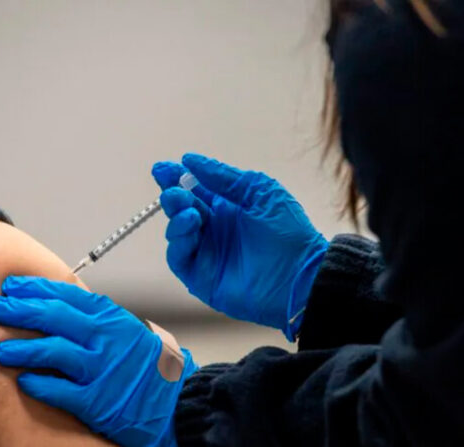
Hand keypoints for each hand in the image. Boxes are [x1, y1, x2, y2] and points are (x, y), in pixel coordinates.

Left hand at [0, 276, 197, 446]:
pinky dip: (39, 385)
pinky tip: (24, 382)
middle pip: (54, 317)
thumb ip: (96, 319)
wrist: (176, 402)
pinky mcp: (97, 401)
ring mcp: (101, 369)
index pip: (67, 294)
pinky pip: (61, 391)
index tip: (12, 286)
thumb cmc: (149, 367)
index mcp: (111, 318)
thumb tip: (58, 305)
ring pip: (53, 351)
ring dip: (22, 349)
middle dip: (19, 310)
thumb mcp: (126, 331)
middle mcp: (106, 339)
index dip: (35, 288)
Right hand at [152, 153, 328, 339]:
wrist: (301, 275)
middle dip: (173, 195)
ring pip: (177, 231)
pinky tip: (190, 225)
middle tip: (173, 190)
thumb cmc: (289, 232)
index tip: (162, 168)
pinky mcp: (201, 277)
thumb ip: (223, 177)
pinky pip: (179, 257)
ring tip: (189, 210)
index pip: (194, 189)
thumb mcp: (259, 191)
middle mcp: (214, 229)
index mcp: (228, 207)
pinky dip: (178, 241)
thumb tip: (190, 160)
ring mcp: (207, 253)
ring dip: (176, 216)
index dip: (176, 178)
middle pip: (181, 208)